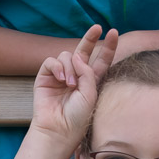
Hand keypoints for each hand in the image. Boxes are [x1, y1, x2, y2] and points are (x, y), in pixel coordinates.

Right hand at [31, 25, 117, 146]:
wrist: (58, 130)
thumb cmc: (78, 117)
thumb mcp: (90, 94)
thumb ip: (87, 72)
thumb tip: (77, 55)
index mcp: (91, 81)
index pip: (101, 60)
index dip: (107, 46)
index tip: (113, 32)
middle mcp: (76, 76)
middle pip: (83, 51)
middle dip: (89, 38)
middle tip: (96, 27)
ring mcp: (60, 76)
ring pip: (66, 56)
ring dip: (70, 67)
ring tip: (70, 84)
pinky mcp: (45, 77)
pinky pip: (51, 61)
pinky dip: (57, 67)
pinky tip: (61, 80)